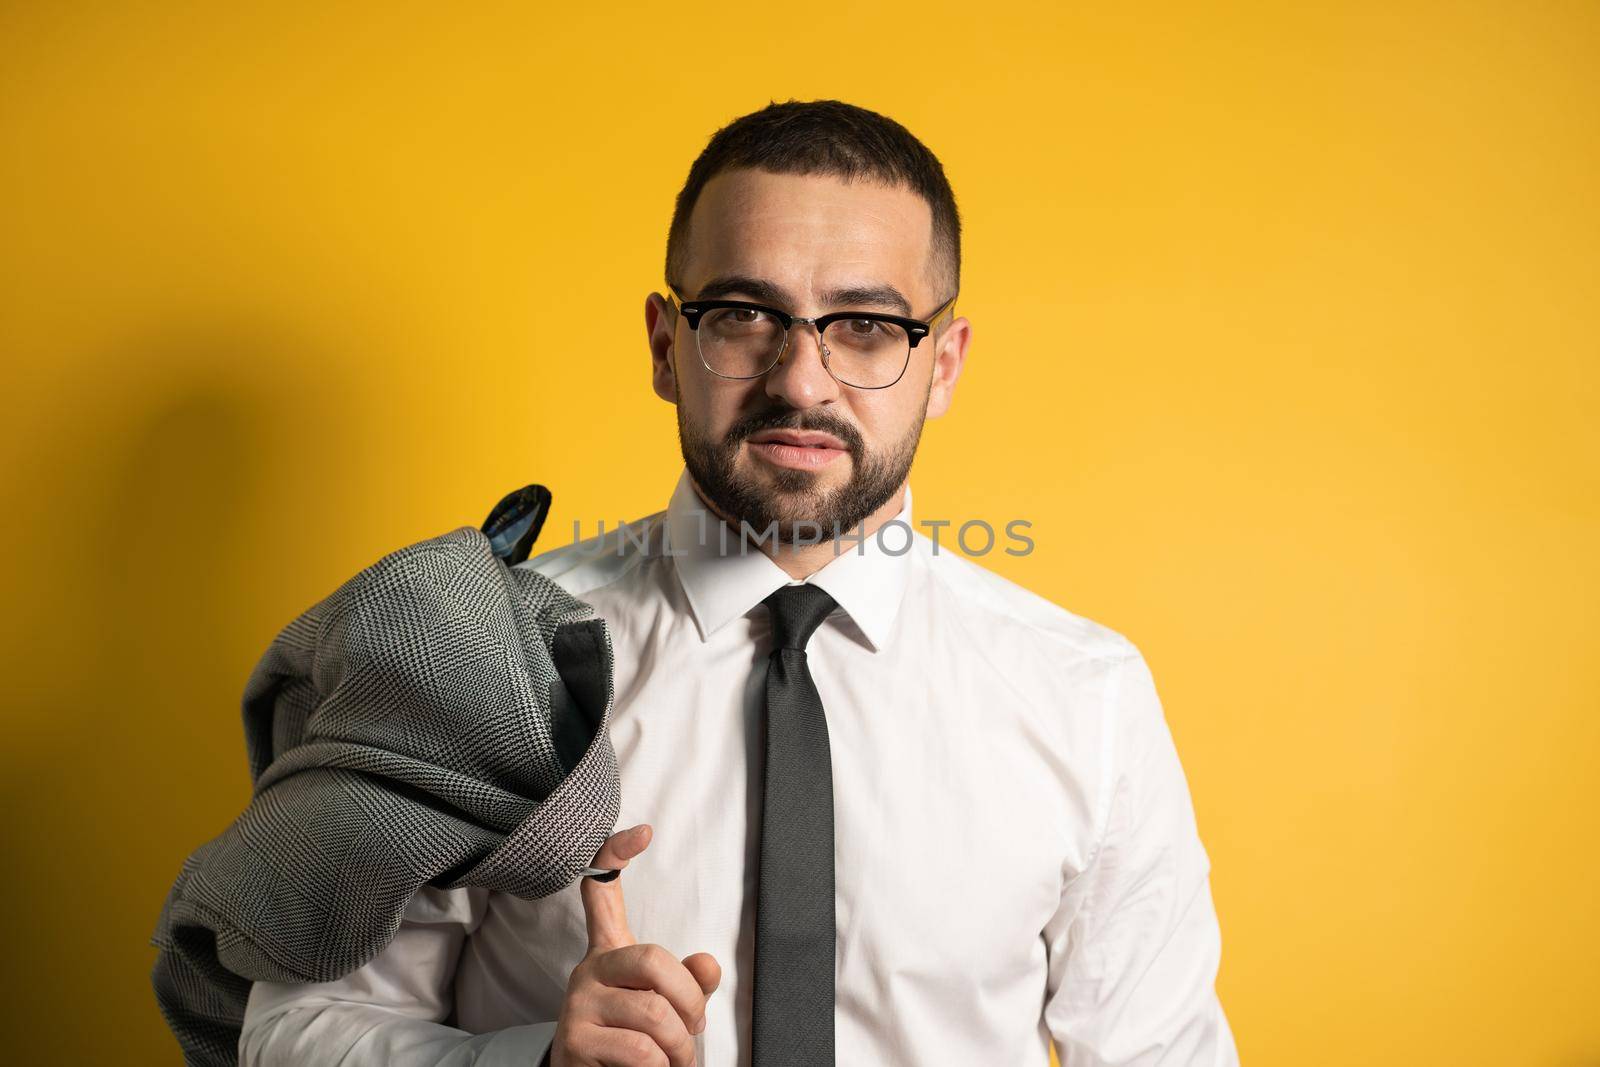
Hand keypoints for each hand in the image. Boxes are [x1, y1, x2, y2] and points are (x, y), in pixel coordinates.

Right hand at [549, 824, 721, 1066]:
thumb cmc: (631, 1046)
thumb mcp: (665, 1008)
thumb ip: (690, 983)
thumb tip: (709, 964)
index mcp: (609, 954)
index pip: (601, 891)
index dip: (616, 856)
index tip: (643, 831)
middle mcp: (588, 970)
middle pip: (653, 959)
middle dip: (690, 1002)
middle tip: (695, 1029)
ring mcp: (577, 1003)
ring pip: (655, 1013)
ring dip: (681, 1048)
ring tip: (677, 1061)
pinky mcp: (574, 1040)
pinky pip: (640, 1050)